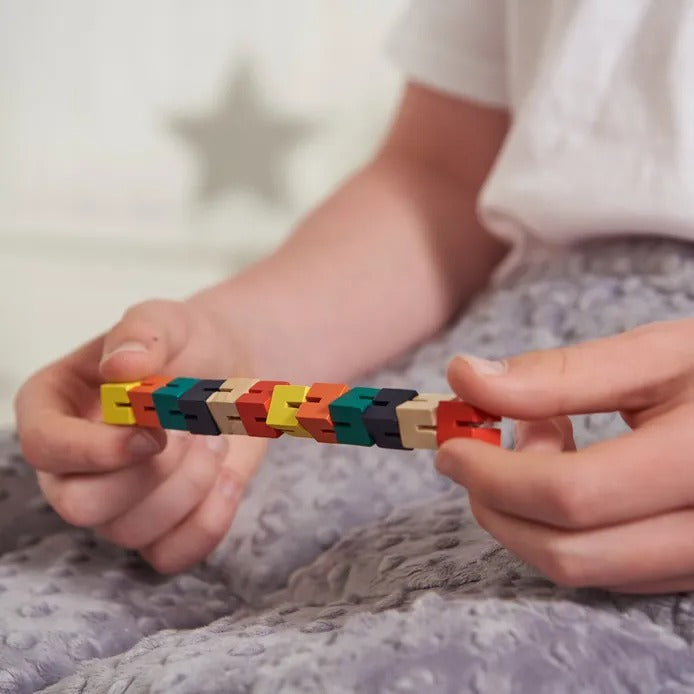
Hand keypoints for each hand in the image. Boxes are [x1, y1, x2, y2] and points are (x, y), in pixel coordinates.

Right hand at [15, 299, 266, 572]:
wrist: (234, 370)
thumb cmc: (188, 344)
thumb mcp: (168, 322)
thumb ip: (142, 333)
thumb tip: (122, 367)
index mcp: (56, 409)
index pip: (43, 447)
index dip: (95, 450)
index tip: (152, 433)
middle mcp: (75, 465)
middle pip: (79, 506)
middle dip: (150, 473)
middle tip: (194, 432)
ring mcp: (115, 503)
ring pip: (130, 533)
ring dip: (189, 485)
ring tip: (214, 439)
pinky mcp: (158, 527)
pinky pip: (169, 555)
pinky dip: (209, 520)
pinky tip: (230, 478)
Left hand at [435, 319, 693, 593]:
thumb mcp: (656, 355)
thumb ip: (561, 373)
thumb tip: (465, 377)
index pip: (573, 494)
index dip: (493, 472)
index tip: (450, 445)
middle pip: (570, 551)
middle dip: (498, 504)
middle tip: (474, 452)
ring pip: (584, 570)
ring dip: (528, 515)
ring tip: (542, 442)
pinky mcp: (689, 570)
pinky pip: (607, 570)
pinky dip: (563, 528)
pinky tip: (569, 471)